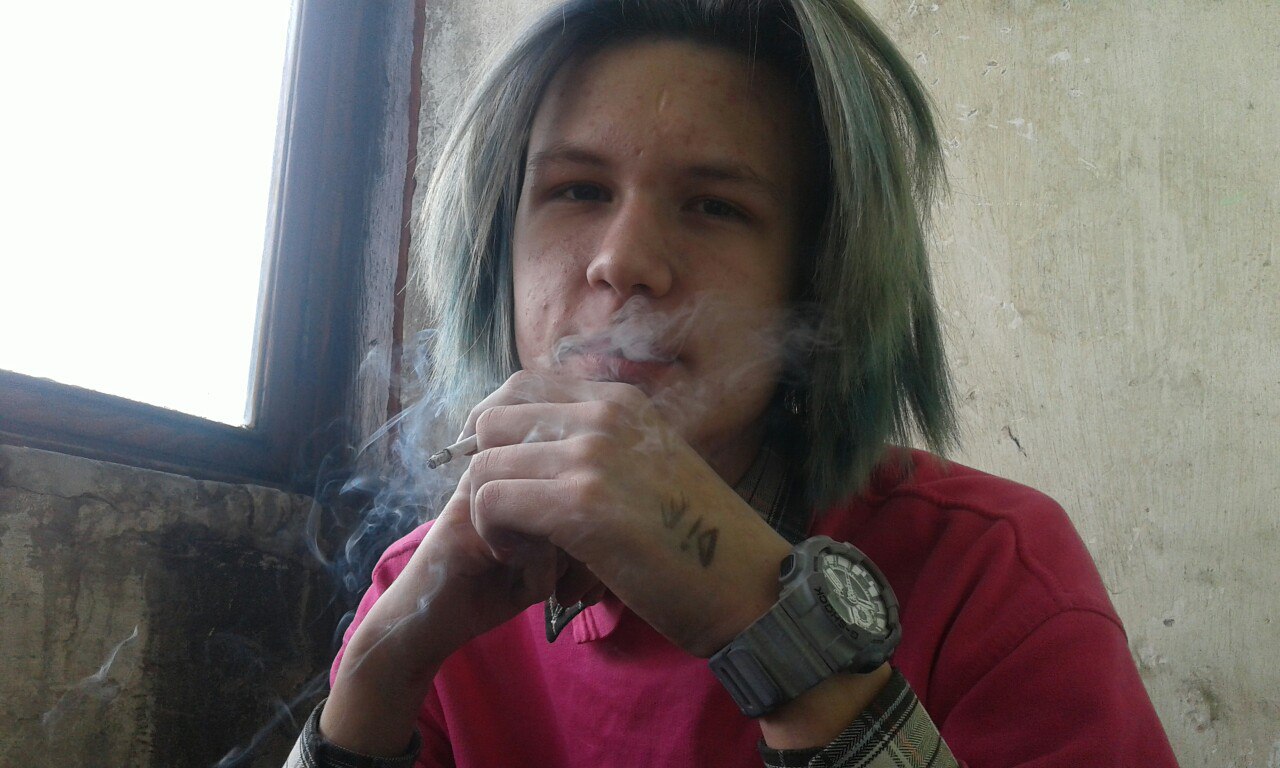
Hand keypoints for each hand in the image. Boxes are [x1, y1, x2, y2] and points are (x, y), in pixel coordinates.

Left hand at [460, 370, 790, 655]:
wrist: (749, 586)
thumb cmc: (699, 541)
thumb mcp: (650, 467)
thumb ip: (599, 448)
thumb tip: (534, 452)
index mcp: (620, 401)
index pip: (519, 387)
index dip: (494, 434)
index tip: (502, 480)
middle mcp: (604, 415)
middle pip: (491, 419)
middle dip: (483, 472)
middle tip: (508, 520)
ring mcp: (593, 454)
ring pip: (484, 463)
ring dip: (488, 512)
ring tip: (522, 547)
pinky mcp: (583, 503)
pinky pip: (492, 501)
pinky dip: (494, 536)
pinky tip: (527, 562)